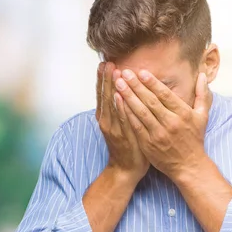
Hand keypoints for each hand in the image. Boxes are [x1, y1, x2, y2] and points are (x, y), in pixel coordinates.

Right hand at [96, 62, 149, 183]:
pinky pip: (121, 119)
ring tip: (111, 72)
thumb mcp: (123, 125)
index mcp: (106, 117)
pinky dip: (119, 107)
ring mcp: (113, 129)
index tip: (104, 62)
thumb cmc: (128, 146)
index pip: (103, 94)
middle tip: (106, 62)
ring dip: (111, 88)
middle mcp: (106, 121)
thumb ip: (122, 109)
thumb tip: (125, 92)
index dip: (103, 79)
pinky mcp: (121, 137)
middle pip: (105, 96)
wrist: (125, 169)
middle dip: (106, 79)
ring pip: (111, 105)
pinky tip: (119, 96)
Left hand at [114, 69, 210, 179]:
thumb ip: (202, 94)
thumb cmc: (195, 139)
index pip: (165, 95)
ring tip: (118, 83)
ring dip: (128, 97)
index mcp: (183, 114)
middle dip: (137, 86)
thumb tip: (201, 75)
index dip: (153, 83)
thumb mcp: (203, 116)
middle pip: (151, 101)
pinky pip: (136, 126)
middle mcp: (171, 123)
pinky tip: (119, 103)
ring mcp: (159, 134)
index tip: (141, 72)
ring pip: (141, 112)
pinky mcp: (149, 144)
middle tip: (125, 72)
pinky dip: (127, 114)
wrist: (189, 165)